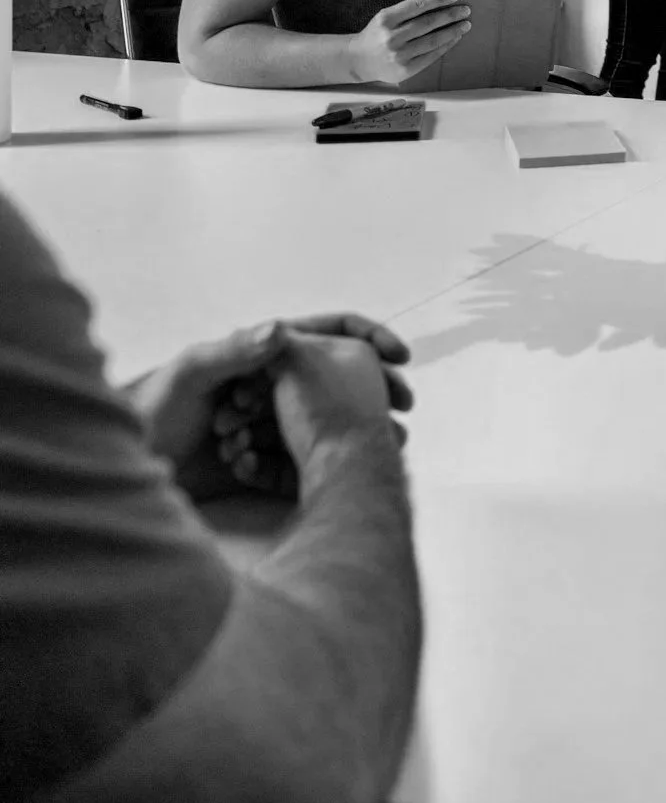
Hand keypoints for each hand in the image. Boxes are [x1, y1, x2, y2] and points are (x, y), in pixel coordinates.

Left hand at [129, 314, 411, 502]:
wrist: (126, 471)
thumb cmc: (149, 412)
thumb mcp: (188, 375)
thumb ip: (232, 351)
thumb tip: (280, 328)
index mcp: (261, 351)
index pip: (328, 330)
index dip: (369, 336)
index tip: (399, 356)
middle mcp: (272, 384)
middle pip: (339, 378)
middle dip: (373, 393)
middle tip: (401, 414)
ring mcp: (270, 423)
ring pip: (326, 422)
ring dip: (343, 435)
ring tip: (371, 451)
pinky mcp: (263, 460)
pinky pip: (301, 460)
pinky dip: (309, 465)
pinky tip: (308, 475)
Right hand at [345, 0, 470, 86]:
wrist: (359, 60)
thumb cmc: (377, 34)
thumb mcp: (385, 17)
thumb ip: (406, 11)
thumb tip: (438, 3)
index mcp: (386, 19)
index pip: (418, 5)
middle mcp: (392, 37)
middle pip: (428, 23)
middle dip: (450, 15)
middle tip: (466, 10)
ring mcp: (399, 55)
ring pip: (433, 40)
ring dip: (453, 31)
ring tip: (465, 24)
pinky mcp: (405, 69)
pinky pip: (431, 55)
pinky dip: (446, 46)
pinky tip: (454, 38)